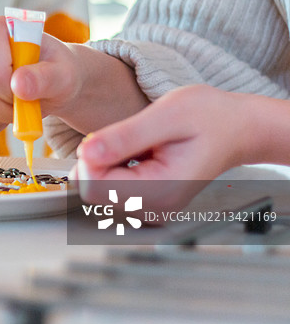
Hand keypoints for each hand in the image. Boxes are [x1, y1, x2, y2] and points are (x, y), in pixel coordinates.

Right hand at [0, 16, 81, 139]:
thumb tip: (18, 85)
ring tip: (16, 107)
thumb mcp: (63, 74)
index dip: (11, 93)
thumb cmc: (56, 72)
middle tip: (26, 104)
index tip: (29, 90)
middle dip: (6, 110)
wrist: (47, 79)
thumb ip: (45, 78)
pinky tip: (3, 112)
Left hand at [74, 85, 250, 215]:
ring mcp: (150, 208)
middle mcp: (153, 208)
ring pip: (98, 189)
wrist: (236, 128)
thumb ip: (124, 137)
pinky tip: (137, 153)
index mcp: (159, 192)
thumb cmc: (210, 117)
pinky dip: (114, 166)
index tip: (109, 137)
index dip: (90, 159)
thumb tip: (87, 152)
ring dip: (106, 162)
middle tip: (126, 138)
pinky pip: (110, 186)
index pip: (94, 188)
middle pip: (93, 191)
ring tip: (138, 145)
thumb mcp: (165, 114)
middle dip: (97, 161)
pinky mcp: (146, 202)